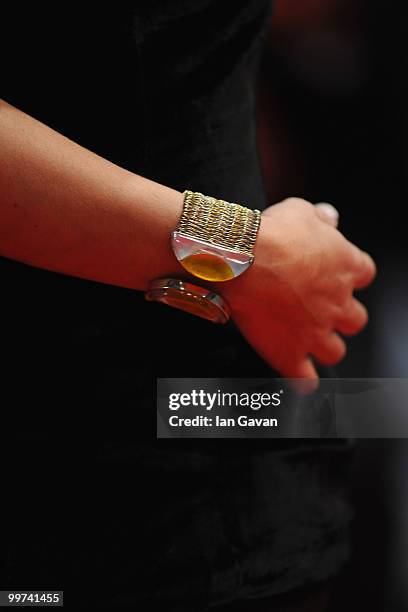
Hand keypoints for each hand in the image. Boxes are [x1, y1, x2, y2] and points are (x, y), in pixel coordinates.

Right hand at [219, 198, 375, 387]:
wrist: (242, 260)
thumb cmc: (271, 233)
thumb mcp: (300, 210)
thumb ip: (319, 218)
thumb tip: (330, 218)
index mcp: (345, 266)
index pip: (364, 274)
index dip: (349, 276)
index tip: (335, 274)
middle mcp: (337, 303)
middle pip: (355, 319)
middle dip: (341, 316)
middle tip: (321, 309)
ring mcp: (315, 332)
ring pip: (334, 351)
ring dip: (324, 346)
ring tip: (307, 341)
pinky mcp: (289, 353)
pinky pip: (304, 379)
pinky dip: (303, 380)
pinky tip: (299, 377)